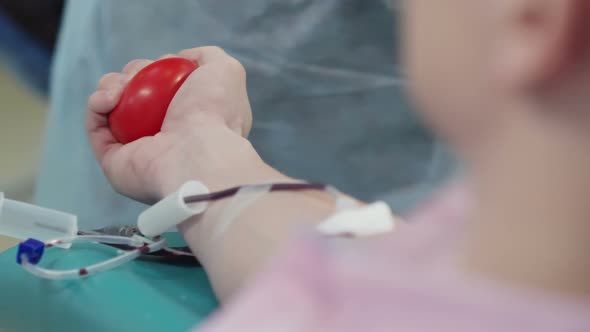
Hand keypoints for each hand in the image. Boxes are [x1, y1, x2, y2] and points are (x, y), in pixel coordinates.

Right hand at [87, 47, 257, 203]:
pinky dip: (97, 105)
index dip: (158, 69)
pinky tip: (108, 98)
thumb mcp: (225, 71)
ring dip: (112, 85)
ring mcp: (139, 151)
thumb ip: (208, 57)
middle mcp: (166, 137)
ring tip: (123, 87)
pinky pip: (96, 128)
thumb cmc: (214, 113)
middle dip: (132, 74)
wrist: (196, 153)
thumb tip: (183, 58)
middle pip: (136, 96)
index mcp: (193, 121)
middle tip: (138, 76)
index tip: (163, 63)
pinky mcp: (114, 162)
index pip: (166, 90)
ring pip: (113, 109)